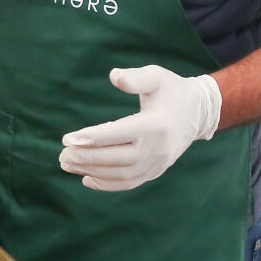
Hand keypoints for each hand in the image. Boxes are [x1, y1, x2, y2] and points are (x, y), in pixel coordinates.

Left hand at [58, 65, 220, 191]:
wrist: (198, 113)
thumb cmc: (171, 90)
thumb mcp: (156, 76)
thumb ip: (135, 77)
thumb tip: (113, 76)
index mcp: (156, 124)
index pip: (119, 134)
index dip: (92, 137)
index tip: (67, 139)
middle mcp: (158, 147)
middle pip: (117, 158)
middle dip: (86, 158)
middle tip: (62, 154)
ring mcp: (158, 162)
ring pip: (121, 174)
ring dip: (92, 172)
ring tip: (67, 164)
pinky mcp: (156, 170)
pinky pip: (130, 182)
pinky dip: (108, 184)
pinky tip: (86, 179)